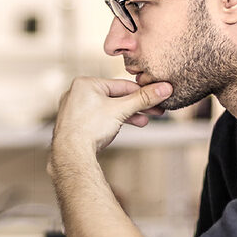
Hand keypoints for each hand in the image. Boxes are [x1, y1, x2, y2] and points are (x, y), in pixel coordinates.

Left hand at [50, 77, 172, 157]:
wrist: (71, 154)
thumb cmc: (90, 128)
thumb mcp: (121, 110)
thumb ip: (143, 99)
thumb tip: (165, 88)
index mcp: (85, 83)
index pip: (121, 85)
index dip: (142, 92)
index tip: (159, 96)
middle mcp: (78, 92)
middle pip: (115, 97)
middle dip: (137, 106)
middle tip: (157, 111)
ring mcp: (76, 108)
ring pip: (108, 108)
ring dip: (128, 115)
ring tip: (144, 121)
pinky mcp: (77, 122)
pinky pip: (100, 117)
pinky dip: (113, 121)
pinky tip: (126, 126)